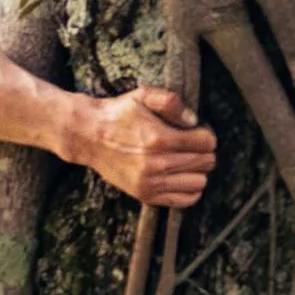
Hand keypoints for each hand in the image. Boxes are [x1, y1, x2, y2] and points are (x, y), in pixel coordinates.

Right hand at [58, 86, 217, 207]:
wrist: (88, 136)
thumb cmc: (118, 114)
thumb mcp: (143, 95)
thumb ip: (171, 102)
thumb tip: (194, 121)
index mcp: (159, 138)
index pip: (206, 142)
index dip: (206, 134)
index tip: (197, 131)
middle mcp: (156, 164)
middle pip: (206, 162)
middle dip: (204, 151)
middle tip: (192, 145)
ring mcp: (150, 182)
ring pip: (199, 182)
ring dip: (198, 170)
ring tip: (186, 161)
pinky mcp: (145, 194)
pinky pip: (185, 200)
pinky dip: (190, 189)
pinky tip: (181, 176)